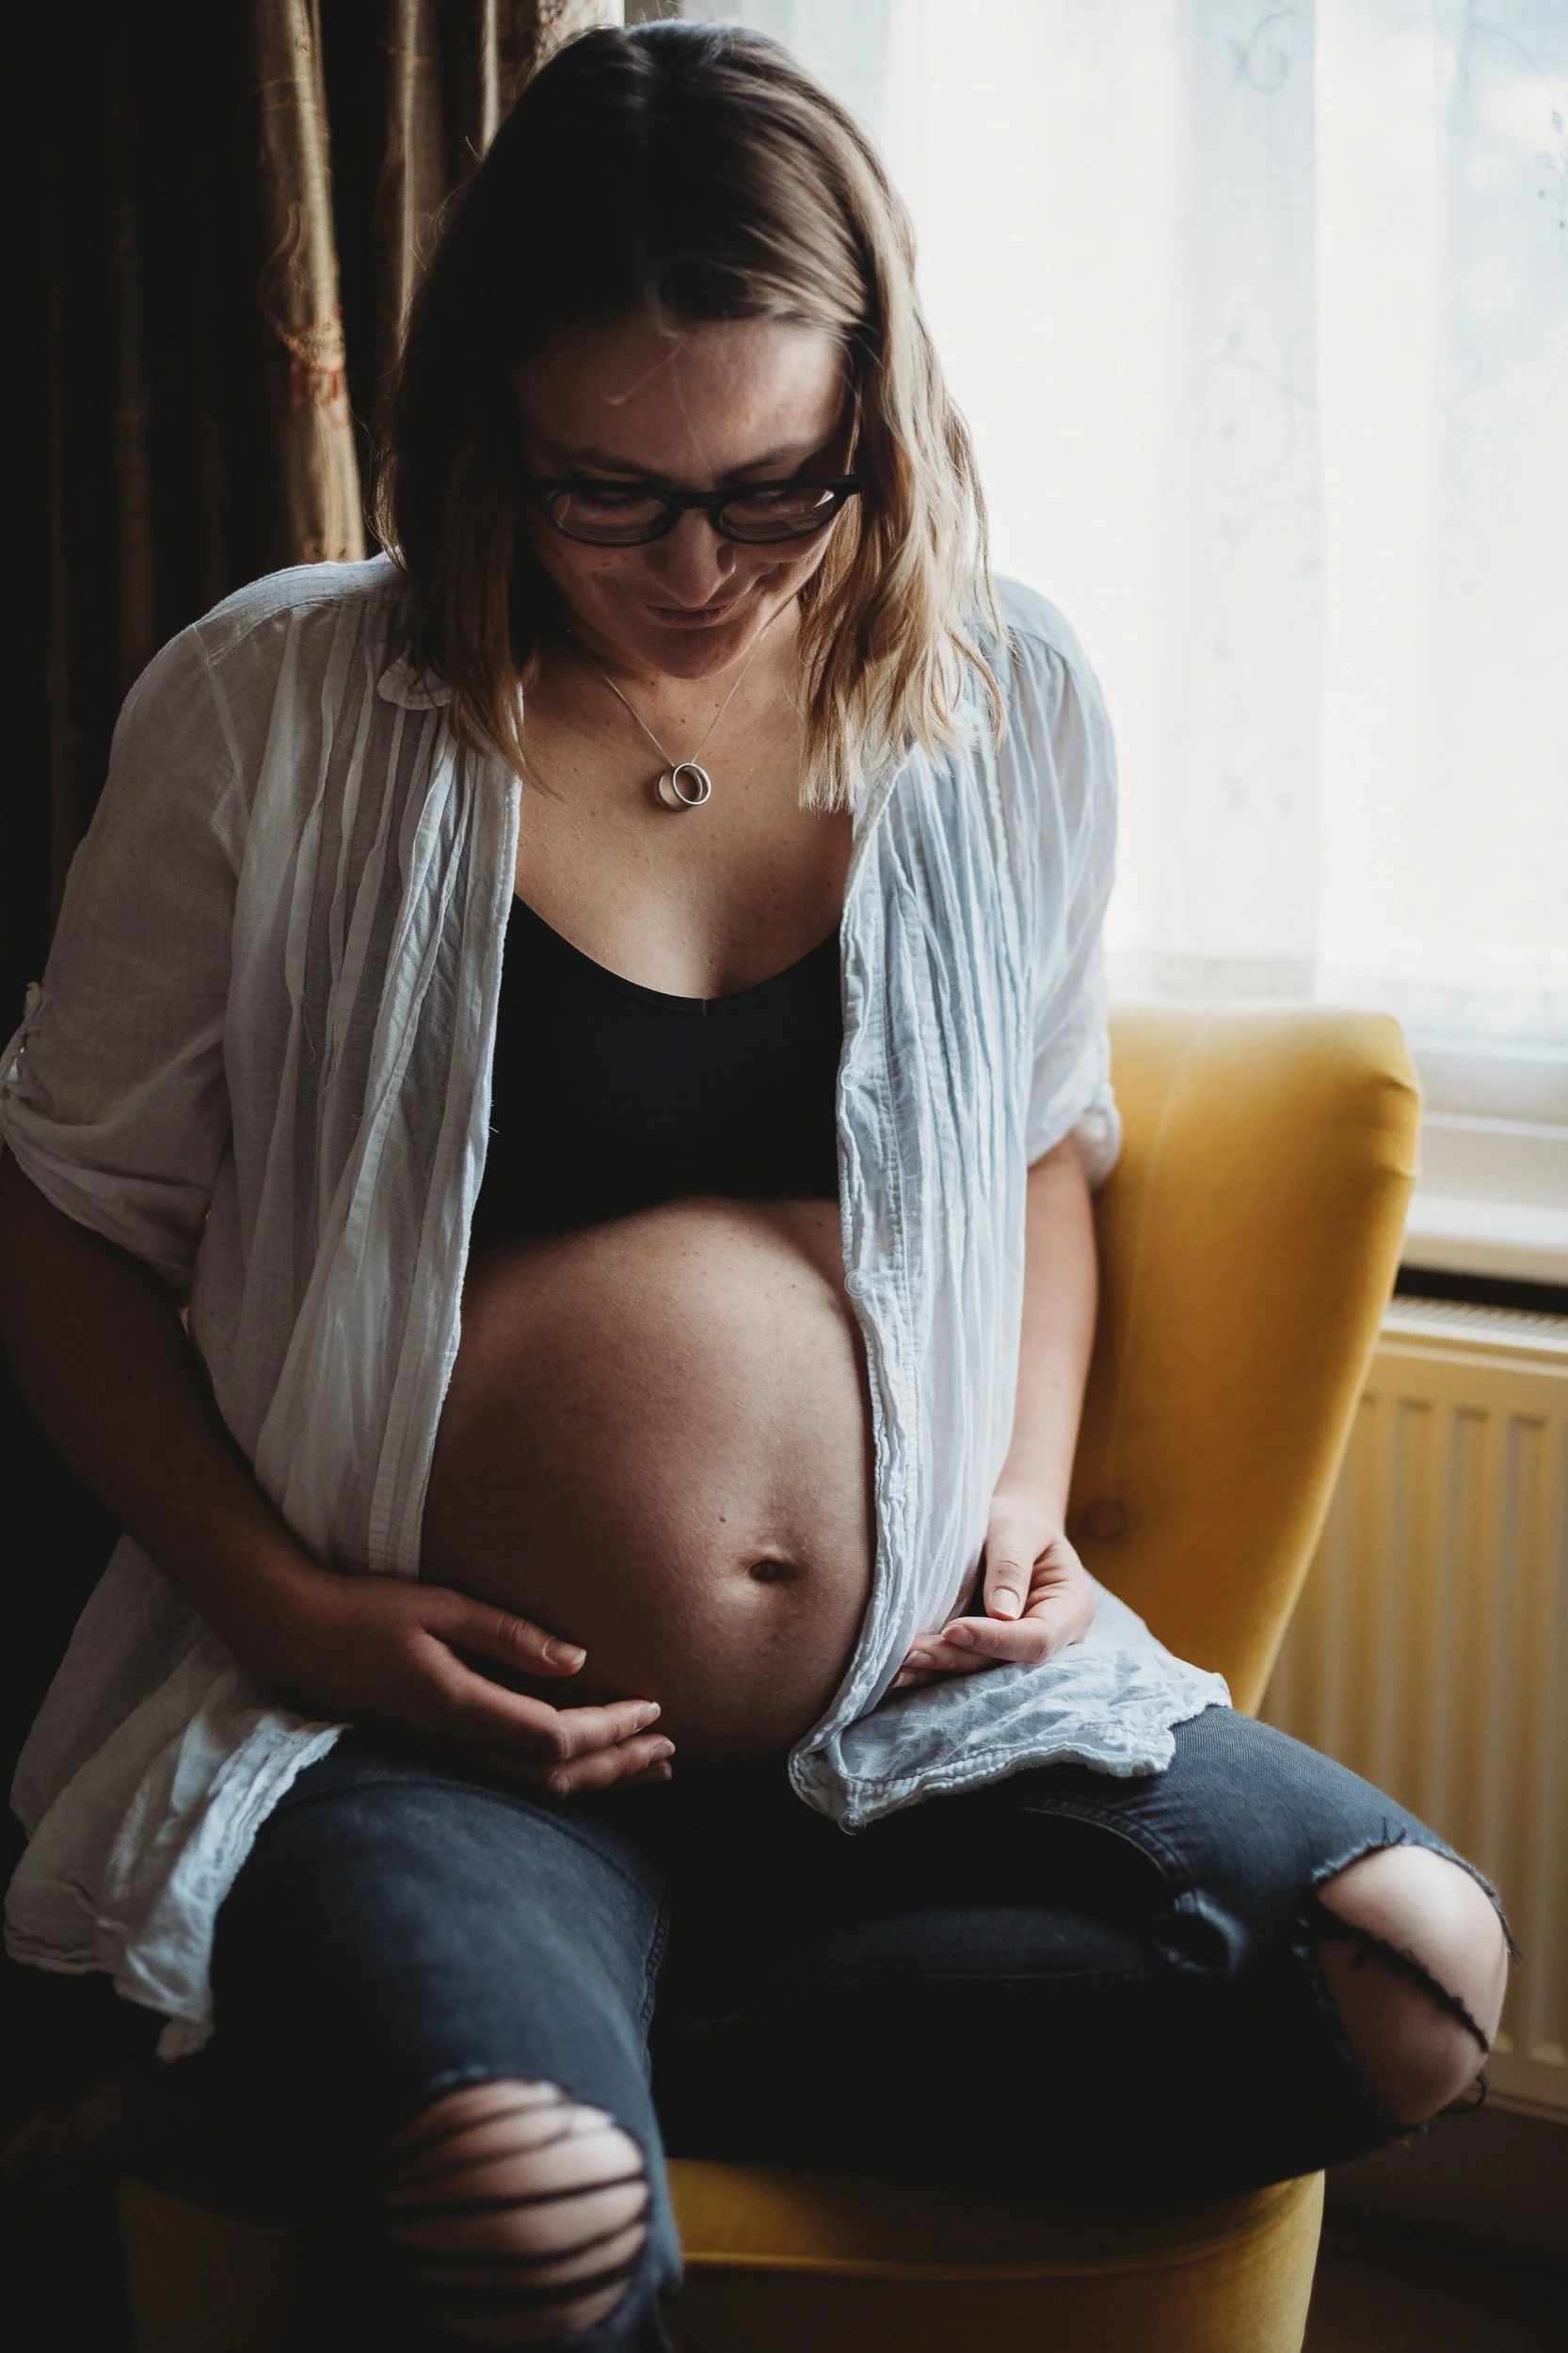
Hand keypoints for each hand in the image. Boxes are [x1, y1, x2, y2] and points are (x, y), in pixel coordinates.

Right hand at [245, 1564, 674, 1797]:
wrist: (293, 1640)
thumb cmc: (365, 1611)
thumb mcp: (439, 1606)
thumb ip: (508, 1634)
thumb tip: (579, 1661)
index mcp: (455, 1706)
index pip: (553, 1737)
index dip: (609, 1730)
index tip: (653, 1706)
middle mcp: (451, 1746)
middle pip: (552, 1779)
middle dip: (618, 1767)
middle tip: (671, 1750)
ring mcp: (442, 1759)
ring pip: (533, 1792)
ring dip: (597, 1782)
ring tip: (649, 1769)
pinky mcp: (436, 1758)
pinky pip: (511, 1783)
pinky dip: (561, 1780)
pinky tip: (587, 1769)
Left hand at [890, 1489, 1095, 1689]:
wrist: (1011, 1528)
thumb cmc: (1018, 1522)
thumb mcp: (1016, 1529)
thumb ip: (1011, 1567)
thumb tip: (1002, 1615)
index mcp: (1070, 1610)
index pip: (1037, 1639)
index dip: (995, 1640)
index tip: (954, 1628)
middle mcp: (1050, 1639)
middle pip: (1006, 1663)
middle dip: (958, 1658)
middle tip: (912, 1651)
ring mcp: (1019, 1651)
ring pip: (981, 1671)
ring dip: (939, 1670)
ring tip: (897, 1666)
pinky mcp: (991, 1653)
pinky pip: (965, 1666)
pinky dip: (932, 1669)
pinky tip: (899, 1672)